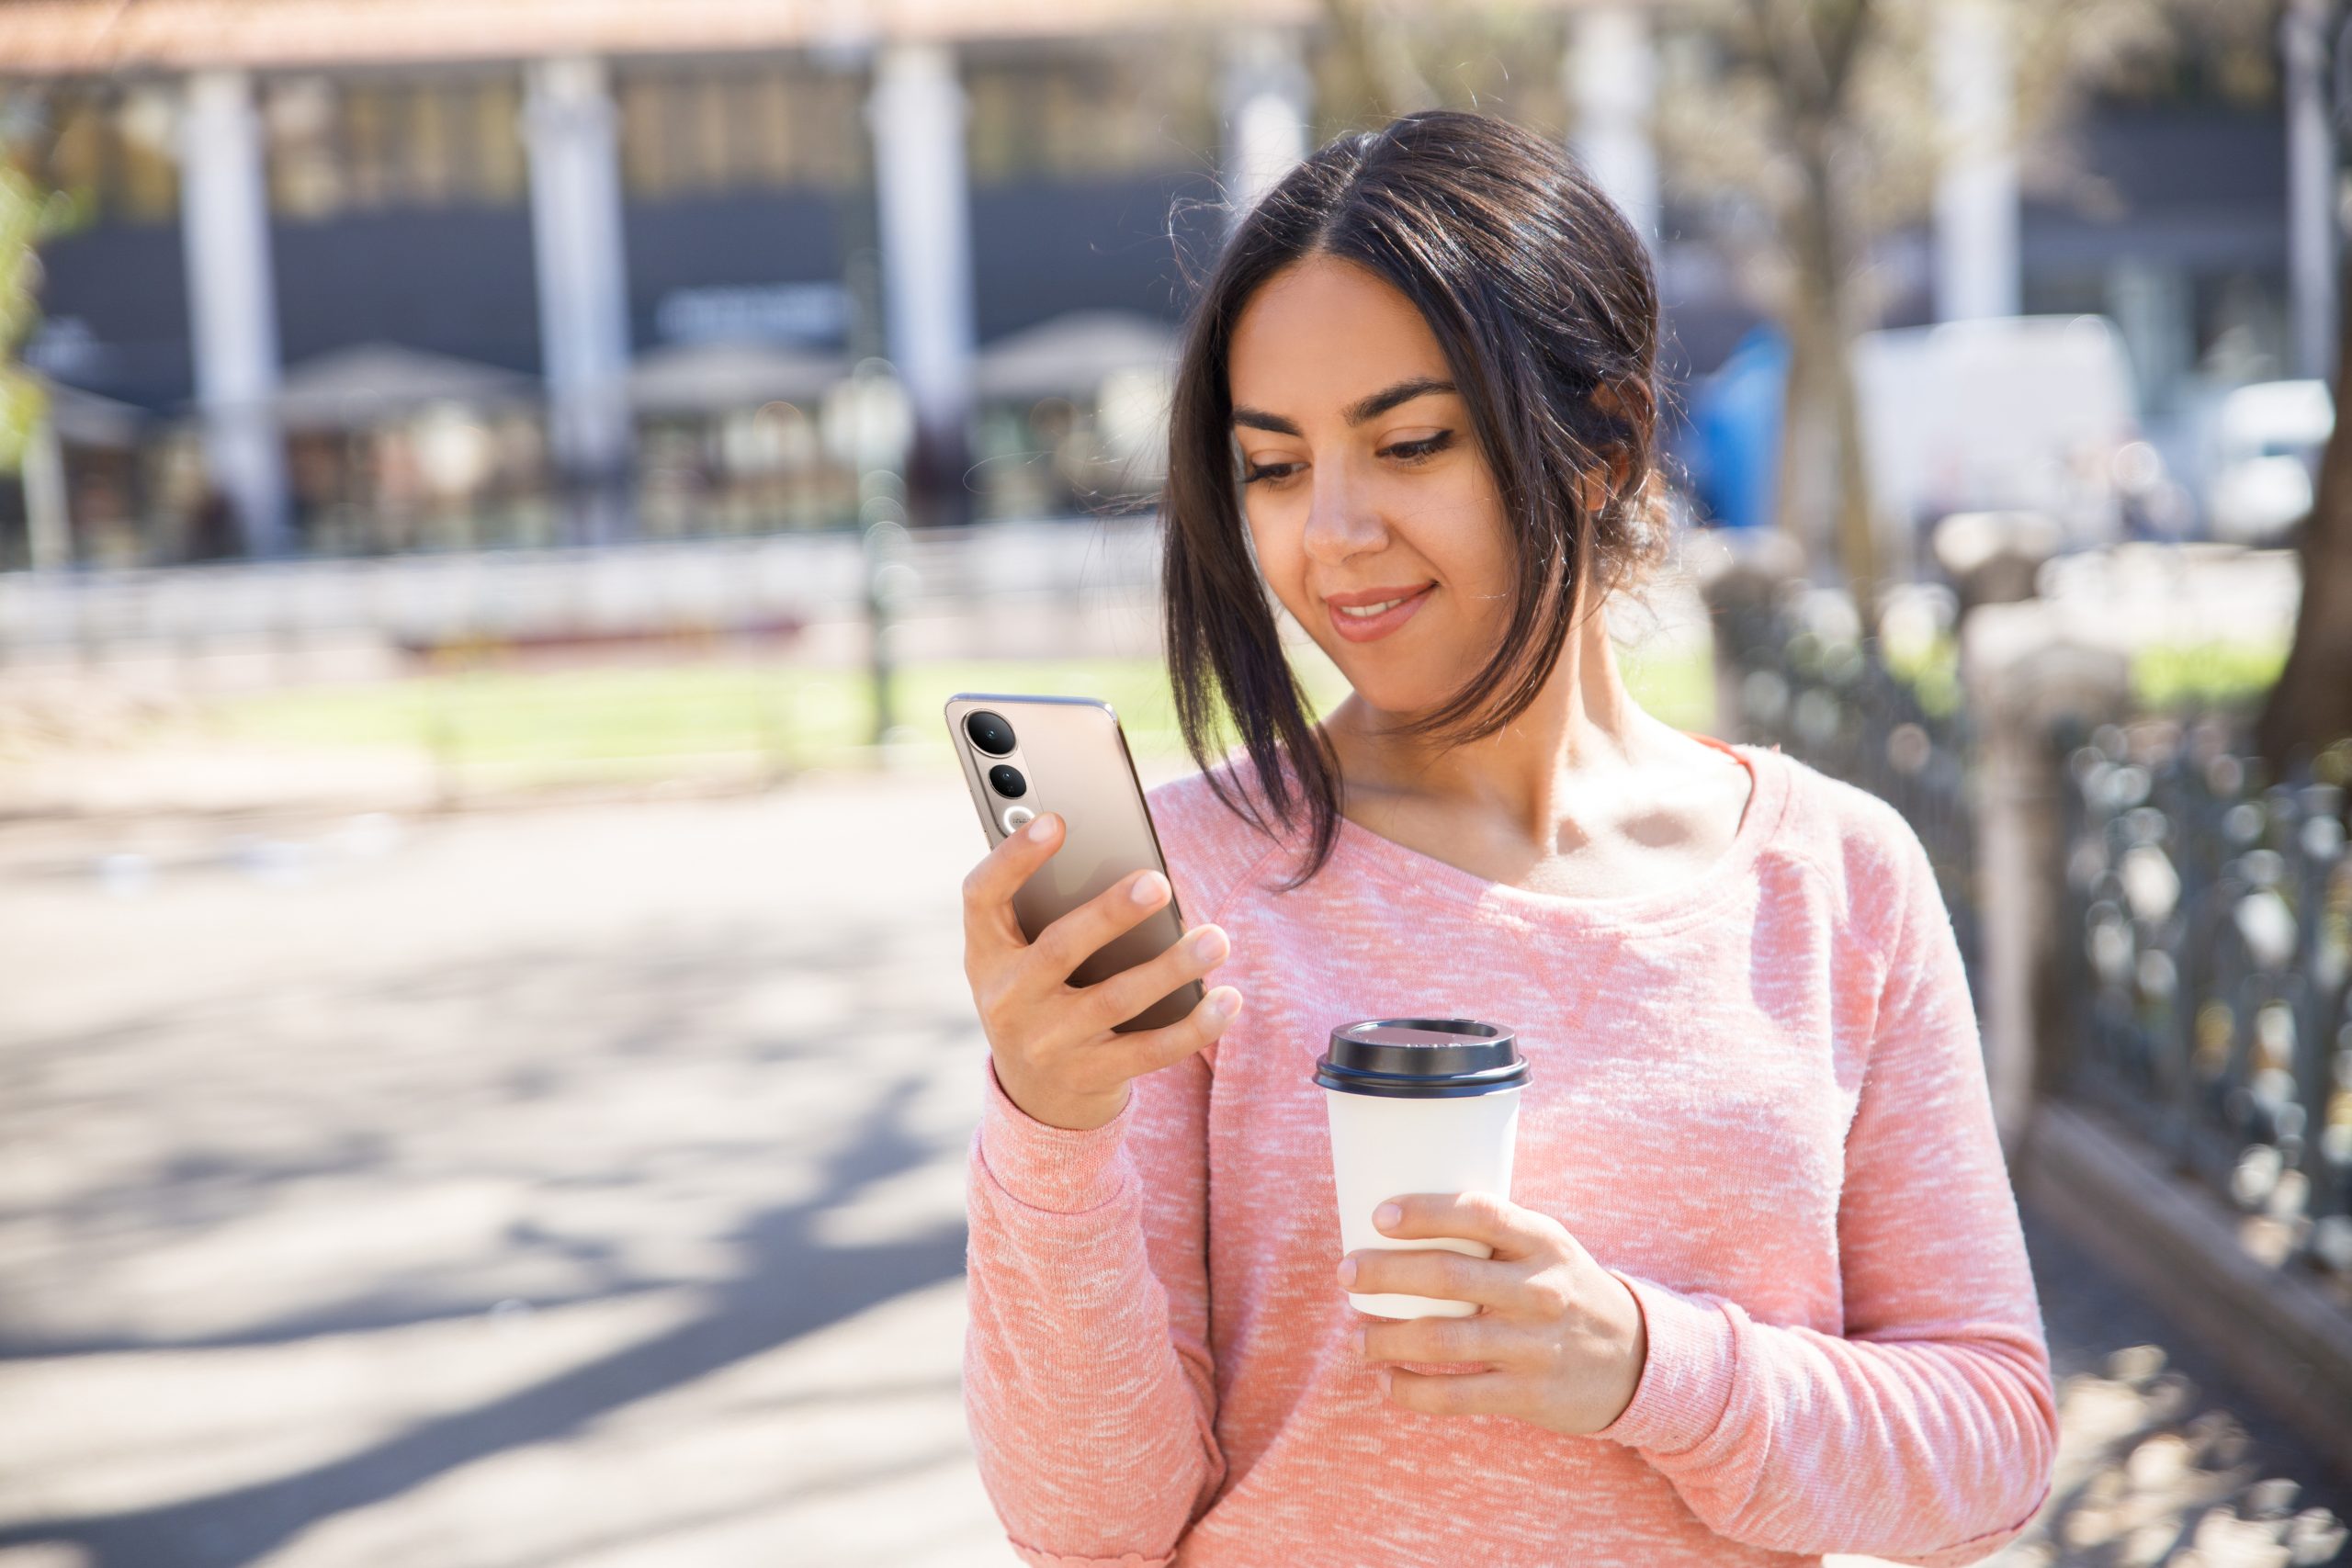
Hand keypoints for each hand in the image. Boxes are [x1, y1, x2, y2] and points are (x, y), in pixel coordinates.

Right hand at [961, 811, 1243, 1131]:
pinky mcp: (1090, 1075)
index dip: (1012, 857)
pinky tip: (1228, 999)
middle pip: (1059, 949)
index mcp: (986, 952)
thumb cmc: (1039, 991)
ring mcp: (1047, 1043)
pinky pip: (1149, 1051)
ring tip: (1216, 939)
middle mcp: (1008, 998)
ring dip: (1170, 968)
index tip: (1057, 820)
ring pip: (1115, 1000)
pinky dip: (1193, 1027)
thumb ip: (1047, 907)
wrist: (1035, 1091)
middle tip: (1159, 883)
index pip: (982, 897)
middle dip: (1110, 914)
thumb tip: (1129, 866)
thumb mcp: (1019, 954)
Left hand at [1339, 1192, 1647, 1435]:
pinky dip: (1411, 1390)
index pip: (1480, 1214)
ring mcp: (1533, 1345)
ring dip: (1386, 1338)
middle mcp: (1540, 1291)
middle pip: (1446, 1277)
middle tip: (1346, 1274)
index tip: (1379, 1215)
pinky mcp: (1527, 1393)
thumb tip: (1400, 1218)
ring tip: (1358, 1337)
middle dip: (1384, 1274)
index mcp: (1544, 1241)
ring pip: (1441, 1339)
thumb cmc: (1566, 1289)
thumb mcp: (1547, 1246)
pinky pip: (1455, 1395)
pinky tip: (1388, 1382)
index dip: (1425, 1211)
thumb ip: (1493, 1232)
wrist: (1635, 1359)